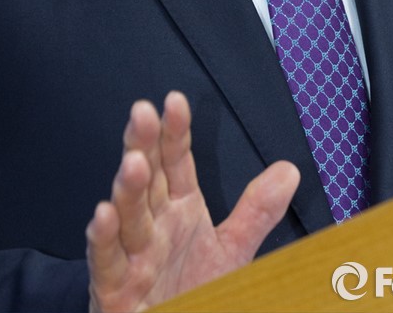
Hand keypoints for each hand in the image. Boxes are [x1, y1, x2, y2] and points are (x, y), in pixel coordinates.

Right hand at [86, 91, 299, 312]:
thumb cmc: (190, 291)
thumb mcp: (230, 250)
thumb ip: (255, 211)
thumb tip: (288, 171)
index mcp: (179, 208)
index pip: (176, 160)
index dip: (176, 131)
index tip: (175, 101)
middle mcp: (154, 225)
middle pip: (148, 177)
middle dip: (143, 144)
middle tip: (143, 113)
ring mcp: (132, 255)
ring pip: (128, 215)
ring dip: (128, 188)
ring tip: (133, 162)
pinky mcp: (114, 288)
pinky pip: (107, 261)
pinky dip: (103, 239)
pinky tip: (103, 215)